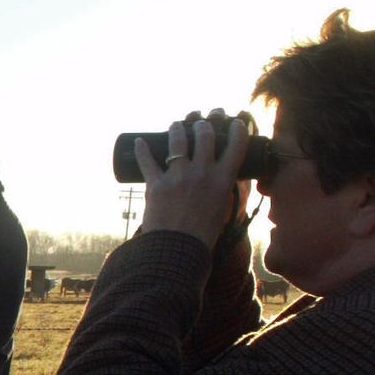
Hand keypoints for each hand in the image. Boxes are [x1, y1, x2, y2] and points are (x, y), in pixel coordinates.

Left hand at [135, 110, 251, 248]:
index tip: (233, 122)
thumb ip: (221, 192)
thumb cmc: (202, 236)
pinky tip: (138, 141)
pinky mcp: (156, 184)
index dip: (236, 127)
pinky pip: (146, 161)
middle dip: (203, 124)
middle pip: (205, 134)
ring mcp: (178, 176)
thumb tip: (220, 181)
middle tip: (200, 122)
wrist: (178, 251)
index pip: (236, 143)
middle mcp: (202, 173)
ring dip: (177, 128)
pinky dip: (141, 149)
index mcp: (223, 180)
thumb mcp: (221, 209)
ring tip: (176, 125)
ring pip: (177, 140)